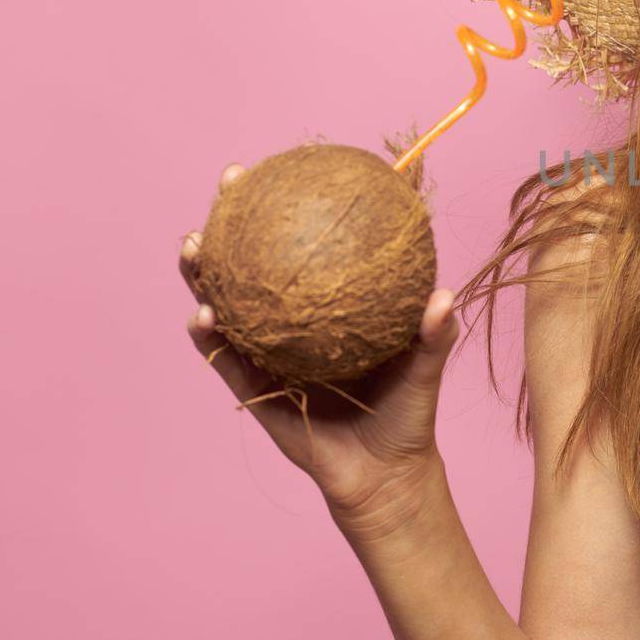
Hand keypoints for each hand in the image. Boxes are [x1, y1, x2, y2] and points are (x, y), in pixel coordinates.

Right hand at [180, 162, 460, 528]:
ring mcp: (266, 350)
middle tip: (229, 183)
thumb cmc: (408, 414)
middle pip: (253, 260)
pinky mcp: (251, 388)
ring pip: (225, 301)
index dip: (291, 204)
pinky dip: (209, 335)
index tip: (288, 163)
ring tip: (195, 245)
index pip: (304, 244)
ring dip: (205, 272)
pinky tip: (202, 317)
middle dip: (234, 217)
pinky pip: (224, 357)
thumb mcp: (425, 371)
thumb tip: (443, 298)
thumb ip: (433, 335)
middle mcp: (293, 321)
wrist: (383, 475)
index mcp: (330, 306)